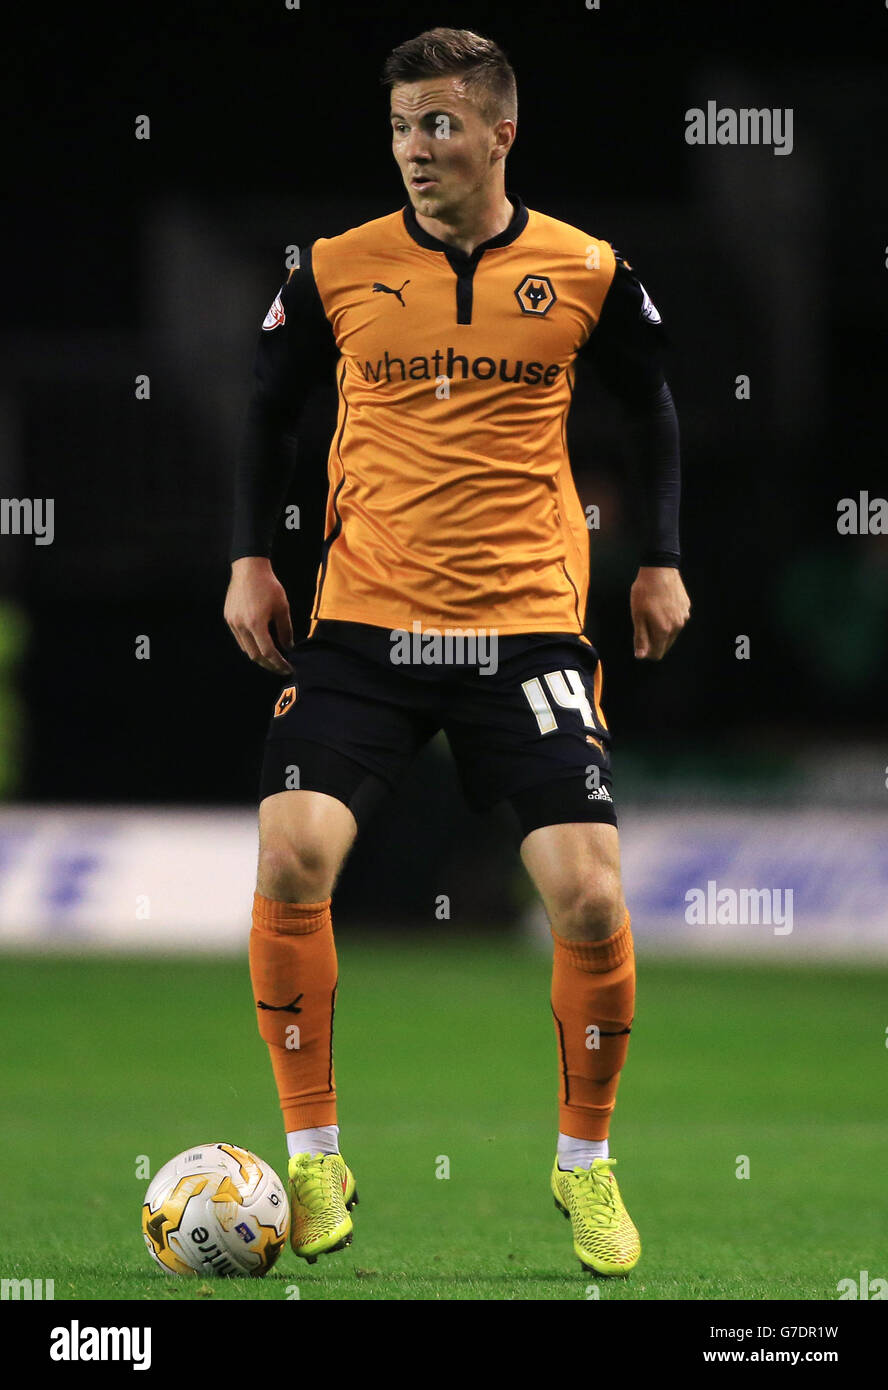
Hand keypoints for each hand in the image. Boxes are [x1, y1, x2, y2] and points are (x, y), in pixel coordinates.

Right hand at [224, 556, 294, 673]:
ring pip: (246, 648)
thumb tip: (288, 647)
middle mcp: (241, 625)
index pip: (268, 652)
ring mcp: (232, 622)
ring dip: (259, 656)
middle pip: (255, 655)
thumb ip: (285, 630)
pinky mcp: (228, 618)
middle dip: (269, 665)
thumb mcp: (282, 607)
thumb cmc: (268, 585)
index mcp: (256, 623)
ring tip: (272, 659)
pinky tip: (260, 644)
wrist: (248, 568)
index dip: (279, 663)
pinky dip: (250, 645)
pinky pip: (240, 638)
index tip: (288, 669)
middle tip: (281, 668)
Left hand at [630, 566, 689, 659]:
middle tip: (643, 626)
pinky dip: (669, 619)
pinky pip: (677, 620)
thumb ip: (640, 638)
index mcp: (664, 630)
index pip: (657, 653)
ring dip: (662, 630)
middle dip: (654, 642)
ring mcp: (684, 616)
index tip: (639, 643)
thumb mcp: (637, 615)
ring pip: (672, 633)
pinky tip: (661, 607)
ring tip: (651, 614)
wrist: (660, 569)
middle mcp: (677, 626)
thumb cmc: (645, 592)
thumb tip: (641, 656)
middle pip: (665, 645)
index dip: (646, 652)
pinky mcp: (686, 607)